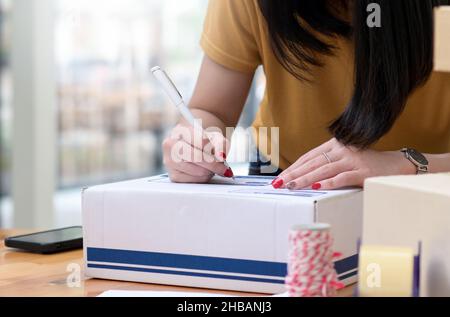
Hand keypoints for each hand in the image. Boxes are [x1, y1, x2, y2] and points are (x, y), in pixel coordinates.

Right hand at [163, 124, 232, 182]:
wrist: (194, 146)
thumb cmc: (205, 141)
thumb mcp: (216, 138)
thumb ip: (221, 144)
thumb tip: (221, 156)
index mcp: (180, 130)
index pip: (200, 141)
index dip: (214, 150)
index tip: (223, 157)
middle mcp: (170, 144)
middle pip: (197, 158)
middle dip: (214, 165)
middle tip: (224, 169)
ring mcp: (169, 161)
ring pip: (198, 171)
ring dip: (209, 171)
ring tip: (211, 167)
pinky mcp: (173, 175)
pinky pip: (194, 181)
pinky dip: (203, 178)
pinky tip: (203, 172)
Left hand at [273, 138, 415, 189]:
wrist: (396, 165)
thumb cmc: (366, 165)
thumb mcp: (345, 159)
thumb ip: (327, 163)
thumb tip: (302, 176)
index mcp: (334, 145)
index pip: (308, 157)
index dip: (293, 167)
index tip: (279, 177)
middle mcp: (342, 150)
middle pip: (312, 163)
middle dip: (293, 174)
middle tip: (279, 184)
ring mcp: (352, 160)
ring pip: (323, 170)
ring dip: (305, 179)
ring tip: (291, 187)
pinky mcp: (363, 172)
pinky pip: (342, 177)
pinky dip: (329, 183)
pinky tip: (317, 187)